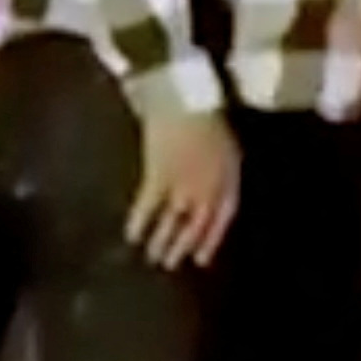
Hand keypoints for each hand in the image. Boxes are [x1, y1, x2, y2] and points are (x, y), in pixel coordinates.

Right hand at [127, 104, 240, 268]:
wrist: (183, 97)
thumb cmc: (206, 117)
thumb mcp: (225, 146)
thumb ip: (220, 174)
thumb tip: (210, 199)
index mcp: (228, 176)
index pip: (222, 216)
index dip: (211, 238)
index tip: (201, 259)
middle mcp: (209, 185)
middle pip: (198, 224)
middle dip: (185, 245)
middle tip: (173, 263)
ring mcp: (184, 183)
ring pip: (174, 220)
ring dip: (163, 241)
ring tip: (153, 258)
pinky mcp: (157, 176)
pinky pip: (148, 206)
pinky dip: (140, 222)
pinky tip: (131, 236)